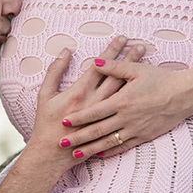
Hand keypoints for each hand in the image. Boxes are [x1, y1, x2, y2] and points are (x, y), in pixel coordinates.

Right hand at [26, 37, 143, 165]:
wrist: (52, 154)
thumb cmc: (46, 123)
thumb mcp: (45, 94)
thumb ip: (55, 71)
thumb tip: (66, 51)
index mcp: (80, 93)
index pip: (101, 66)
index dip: (112, 51)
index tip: (122, 38)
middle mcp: (95, 103)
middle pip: (117, 76)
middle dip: (129, 59)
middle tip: (141, 46)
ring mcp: (104, 118)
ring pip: (124, 92)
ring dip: (135, 77)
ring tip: (146, 63)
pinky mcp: (109, 129)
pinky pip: (126, 111)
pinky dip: (134, 98)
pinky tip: (142, 88)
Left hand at [61, 58, 192, 156]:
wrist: (184, 95)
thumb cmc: (160, 79)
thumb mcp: (136, 70)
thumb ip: (113, 67)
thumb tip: (93, 61)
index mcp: (122, 101)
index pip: (95, 112)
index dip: (78, 118)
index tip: (64, 122)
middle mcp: (126, 118)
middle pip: (97, 130)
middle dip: (79, 137)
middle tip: (62, 143)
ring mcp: (135, 129)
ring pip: (109, 142)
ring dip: (91, 148)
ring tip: (76, 154)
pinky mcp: (144, 136)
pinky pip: (124, 146)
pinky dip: (110, 151)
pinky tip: (100, 154)